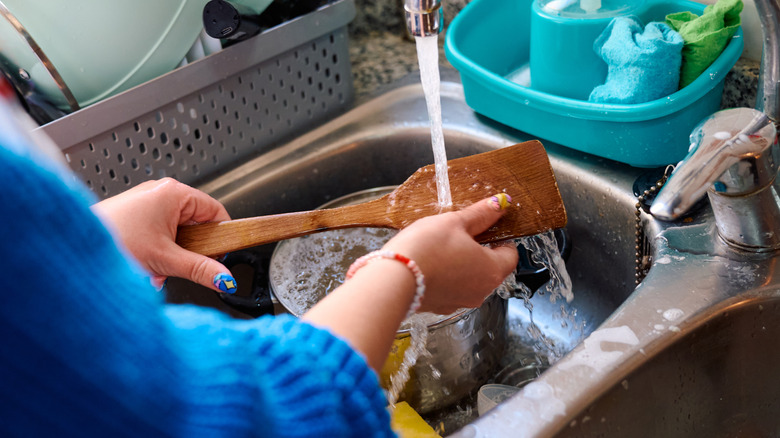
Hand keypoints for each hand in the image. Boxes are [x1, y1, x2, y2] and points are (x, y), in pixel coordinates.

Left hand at [91, 178, 233, 292]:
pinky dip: (157, 251)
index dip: (220, 236)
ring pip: (176, 231)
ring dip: (172, 254)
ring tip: (156, 268)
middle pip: (195, 224)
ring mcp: (146, 202)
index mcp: (174, 193)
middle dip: (189, 251)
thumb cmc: (113, 241)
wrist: (74, 249)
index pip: (215, 211)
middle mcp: (160, 192)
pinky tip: (146, 266)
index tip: (219, 257)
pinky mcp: (134, 213)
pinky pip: (159, 232)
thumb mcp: (166, 260)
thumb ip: (201, 269)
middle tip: (180, 265)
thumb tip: (224, 278)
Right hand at [303, 194, 518, 370]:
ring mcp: (461, 302)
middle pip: (490, 267)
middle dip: (478, 250)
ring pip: (469, 279)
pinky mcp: (441, 307)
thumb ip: (480, 215)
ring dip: (461, 263)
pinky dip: (445, 276)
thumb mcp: (455, 222)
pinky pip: (451, 288)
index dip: (501, 238)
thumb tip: (499, 205)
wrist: (392, 279)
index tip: (486, 227)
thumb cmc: (426, 248)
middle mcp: (481, 291)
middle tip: (459, 233)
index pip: (511, 254)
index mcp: (492, 270)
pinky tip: (429, 263)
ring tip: (440, 247)